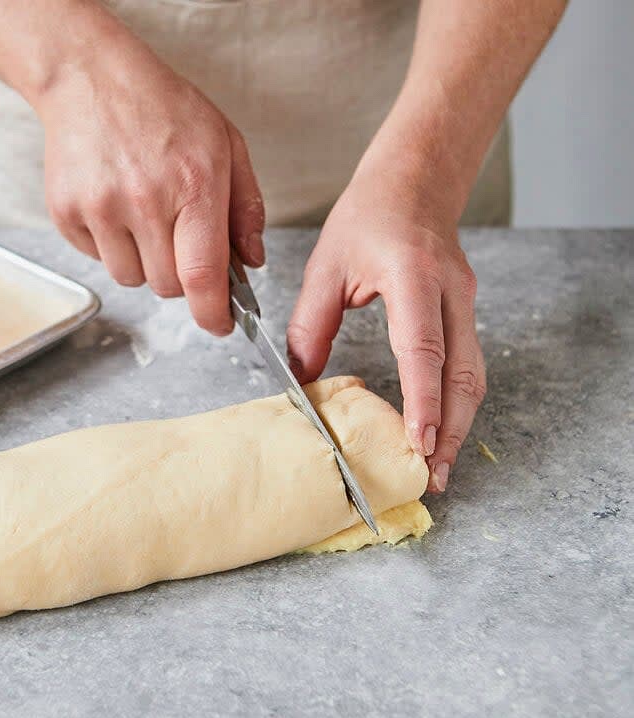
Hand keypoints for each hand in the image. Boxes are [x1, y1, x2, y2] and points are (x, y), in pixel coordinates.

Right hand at [35, 38, 264, 334]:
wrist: (91, 79)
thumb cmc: (165, 108)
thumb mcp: (225, 143)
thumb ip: (245, 207)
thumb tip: (252, 262)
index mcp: (193, 185)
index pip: (203, 276)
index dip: (213, 314)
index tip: (219, 324)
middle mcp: (145, 201)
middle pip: (168, 287)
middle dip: (180, 276)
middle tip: (178, 238)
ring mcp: (100, 208)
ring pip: (131, 279)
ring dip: (143, 262)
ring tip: (143, 216)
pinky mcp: (67, 213)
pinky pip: (97, 259)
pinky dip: (110, 245)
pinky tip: (115, 205)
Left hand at [286, 170, 485, 493]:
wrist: (414, 181)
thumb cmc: (368, 215)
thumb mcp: (326, 264)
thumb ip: (312, 322)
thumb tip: (302, 378)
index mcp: (412, 275)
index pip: (423, 347)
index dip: (423, 398)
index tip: (419, 441)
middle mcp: (450, 292)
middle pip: (463, 373)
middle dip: (451, 430)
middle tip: (434, 476)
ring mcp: (466, 302)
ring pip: (474, 375)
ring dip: (460, 424)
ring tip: (439, 466)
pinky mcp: (467, 311)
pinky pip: (469, 364)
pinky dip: (457, 402)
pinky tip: (442, 429)